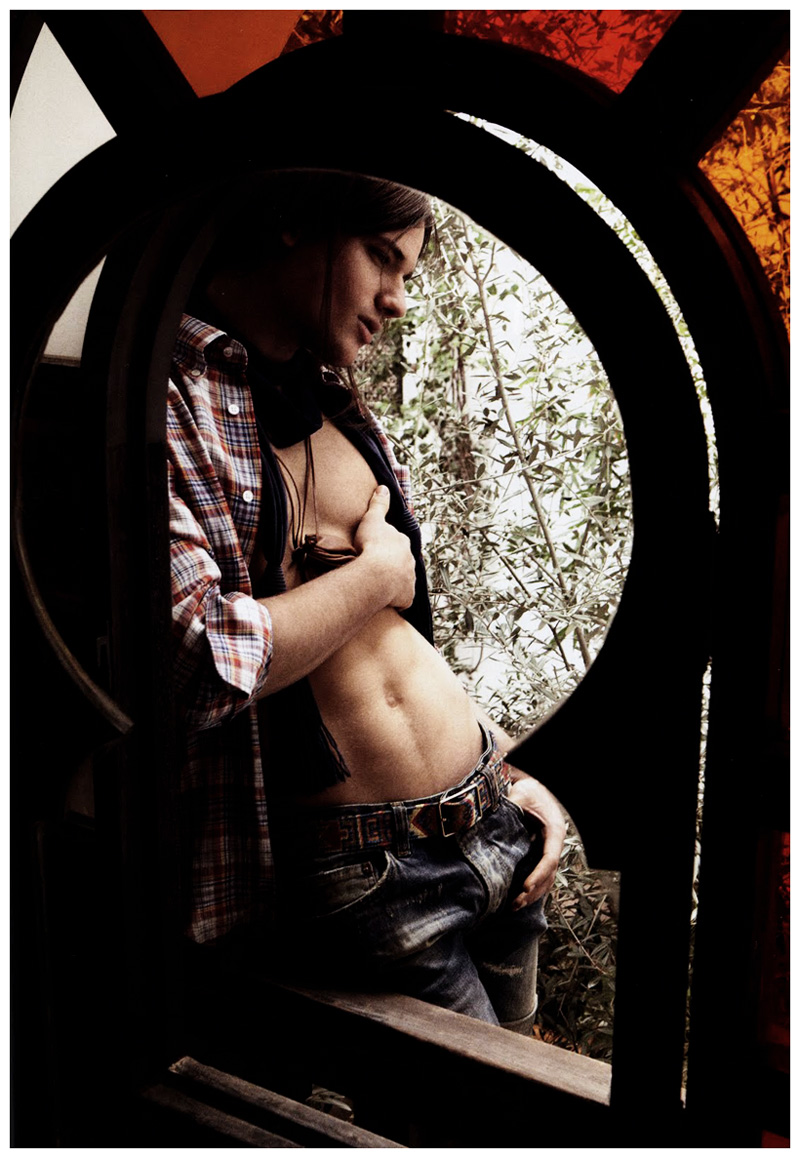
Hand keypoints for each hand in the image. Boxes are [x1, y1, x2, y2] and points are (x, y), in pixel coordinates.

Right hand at [354, 486, 415, 609]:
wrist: (376, 574)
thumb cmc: (372, 545)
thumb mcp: (372, 520)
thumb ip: (378, 504)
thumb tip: (383, 487)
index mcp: (403, 542)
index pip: (397, 543)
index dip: (387, 546)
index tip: (376, 550)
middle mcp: (411, 560)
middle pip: (402, 562)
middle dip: (393, 565)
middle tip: (376, 568)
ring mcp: (410, 580)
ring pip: (403, 580)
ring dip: (395, 583)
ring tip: (379, 585)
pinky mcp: (407, 597)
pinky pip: (402, 599)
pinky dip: (395, 600)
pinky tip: (384, 600)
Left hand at [506, 771, 566, 909]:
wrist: (534, 785)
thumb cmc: (528, 790)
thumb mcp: (519, 796)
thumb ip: (508, 808)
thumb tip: (484, 818)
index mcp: (554, 831)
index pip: (549, 859)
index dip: (538, 875)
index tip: (524, 888)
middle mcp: (555, 843)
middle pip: (549, 874)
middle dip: (534, 891)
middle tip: (515, 904)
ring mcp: (551, 849)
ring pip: (548, 878)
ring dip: (534, 893)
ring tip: (515, 906)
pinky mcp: (543, 852)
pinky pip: (542, 874)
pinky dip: (533, 886)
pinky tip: (520, 897)